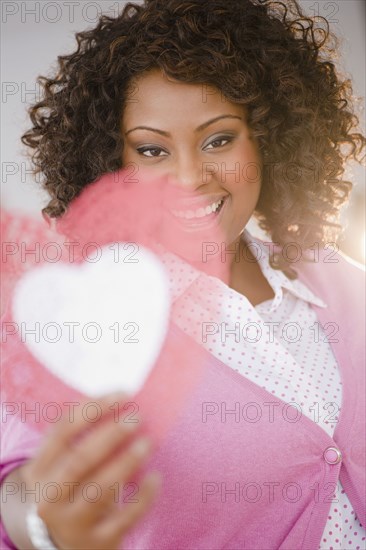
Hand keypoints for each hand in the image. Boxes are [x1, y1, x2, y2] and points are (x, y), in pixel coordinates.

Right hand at [21, 392, 159, 549]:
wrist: (60, 541)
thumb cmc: (68, 486)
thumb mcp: (60, 463)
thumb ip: (80, 434)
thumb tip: (121, 399)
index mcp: (40, 469)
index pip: (63, 431)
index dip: (94, 408)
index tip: (123, 394)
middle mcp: (50, 497)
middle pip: (79, 461)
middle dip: (110, 435)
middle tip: (137, 417)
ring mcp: (72, 522)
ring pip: (100, 490)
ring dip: (126, 463)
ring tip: (147, 442)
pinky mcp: (97, 541)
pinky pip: (124, 518)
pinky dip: (142, 497)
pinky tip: (155, 477)